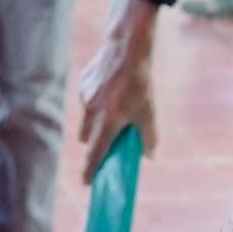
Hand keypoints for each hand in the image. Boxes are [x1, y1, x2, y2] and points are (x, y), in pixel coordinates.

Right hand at [73, 0, 161, 176]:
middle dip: (95, 142)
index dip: (90, 170)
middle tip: (109, 138)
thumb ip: (148, 136)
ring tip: (115, 107)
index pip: (95, 154)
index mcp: (108, 122)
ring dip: (96, 120)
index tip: (86, 183)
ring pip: (86, 118)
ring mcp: (85, 98)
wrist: (127, 48)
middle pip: (87, 139)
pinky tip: (110, 89)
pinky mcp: (83, 84)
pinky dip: (96, 101)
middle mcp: (92, 112)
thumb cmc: (140, 82)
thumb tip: (149, 155)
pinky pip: (87, 100)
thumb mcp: (149, 111)